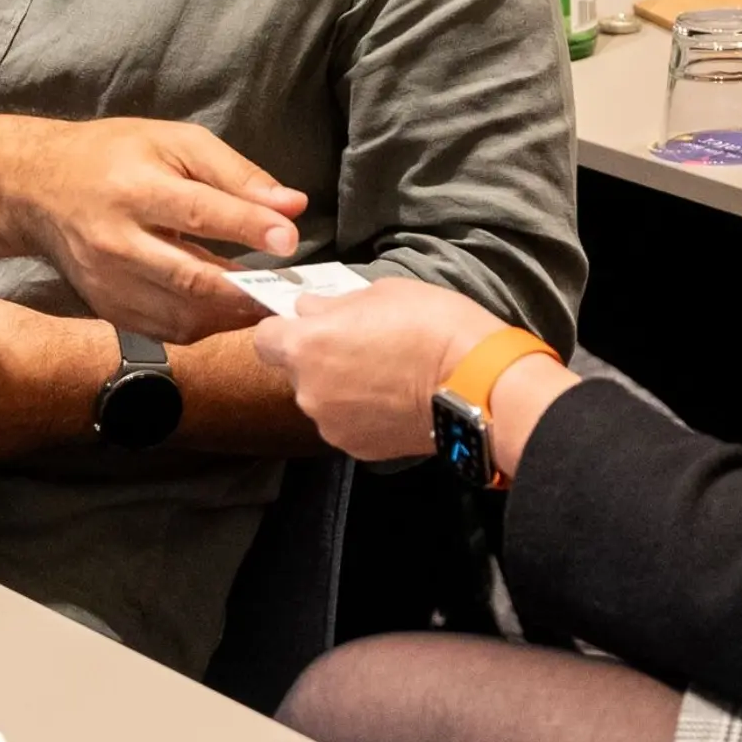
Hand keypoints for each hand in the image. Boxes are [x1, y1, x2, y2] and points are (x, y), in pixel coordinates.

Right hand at [0, 117, 304, 340]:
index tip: (290, 239)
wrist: (40, 189)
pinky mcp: (107, 308)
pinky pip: (167, 331)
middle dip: (247, 288)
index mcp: (133, 189)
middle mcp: (116, 242)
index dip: (249, 227)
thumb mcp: (175, 142)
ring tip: (267, 300)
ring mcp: (108, 283)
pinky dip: (206, 325)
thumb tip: (292, 204)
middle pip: (191, 277)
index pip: (200, 213)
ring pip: (183, 315)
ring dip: (232, 314)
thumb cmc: (115, 156)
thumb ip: (236, 173)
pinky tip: (228, 309)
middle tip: (290, 289)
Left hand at [254, 275, 519, 461]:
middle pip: (296, 371)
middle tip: (361, 345)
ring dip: (341, 387)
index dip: (284, 329)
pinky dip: (363, 413)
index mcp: (306, 346)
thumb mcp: (381, 292)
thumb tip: (310, 309)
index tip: (309, 324)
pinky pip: (347, 423)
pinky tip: (395, 399)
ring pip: (323, 400)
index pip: (264, 338)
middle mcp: (308, 392)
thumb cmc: (431, 324)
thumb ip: (335, 304)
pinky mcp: (358, 449)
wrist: (476, 384)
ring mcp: (332, 426)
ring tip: (385, 375)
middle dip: (319, 358)